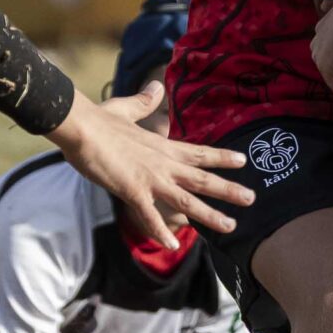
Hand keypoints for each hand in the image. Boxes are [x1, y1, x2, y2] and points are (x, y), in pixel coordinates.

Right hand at [49, 84, 254, 247]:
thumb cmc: (99, 118)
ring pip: (187, 200)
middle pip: (202, 178)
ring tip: (231, 226)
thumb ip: (144, 103)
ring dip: (210, 215)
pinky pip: (150, 216)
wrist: (81, 127)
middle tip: (252, 198)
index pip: (199, 152)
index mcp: (162, 145)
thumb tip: (156, 87)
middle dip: (228, 189)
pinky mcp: (132, 191)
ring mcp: (150, 178)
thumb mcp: (126, 108)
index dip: (222, 157)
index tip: (243, 160)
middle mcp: (163, 163)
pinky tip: (173, 245)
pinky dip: (161, 232)